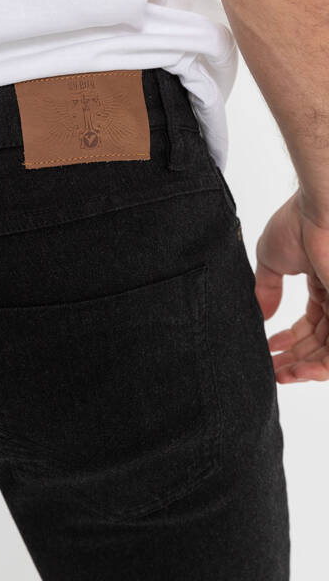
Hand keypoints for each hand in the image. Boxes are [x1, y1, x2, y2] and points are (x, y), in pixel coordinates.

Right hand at [255, 189, 328, 382]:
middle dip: (293, 359)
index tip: (267, 349)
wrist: (317, 208)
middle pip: (317, 342)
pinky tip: (296, 371)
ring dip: (303, 367)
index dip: (287, 340)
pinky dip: (318, 366)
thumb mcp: (271, 261)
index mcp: (320, 284)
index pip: (308, 324)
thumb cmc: (297, 224)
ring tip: (281, 376)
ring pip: (327, 350)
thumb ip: (266, 289)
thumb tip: (262, 314)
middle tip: (272, 371)